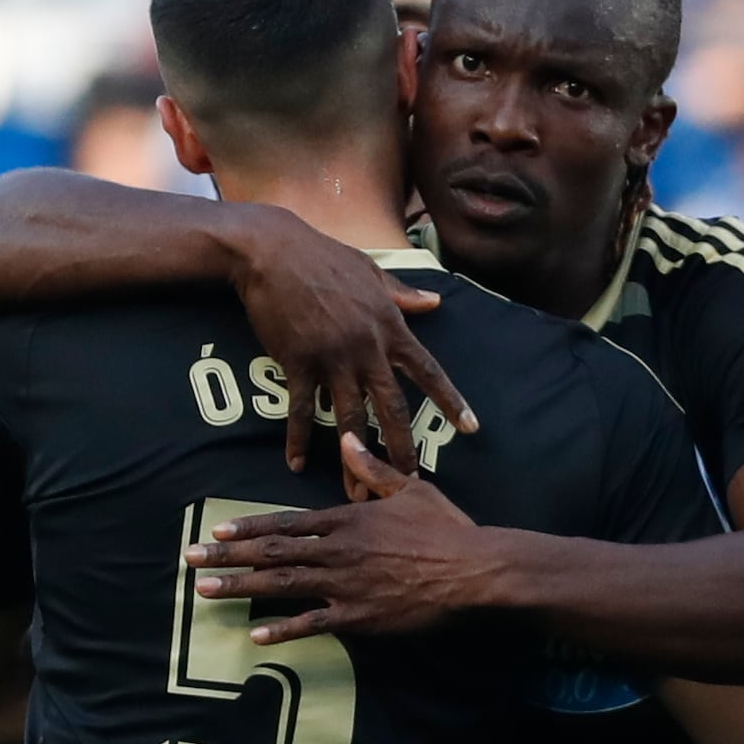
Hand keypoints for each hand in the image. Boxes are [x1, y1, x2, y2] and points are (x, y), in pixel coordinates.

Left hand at [196, 435, 497, 642]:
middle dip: (226, 555)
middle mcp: (337, 550)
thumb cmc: (446, 528)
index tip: (217, 528)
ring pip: (282, 585)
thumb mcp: (410, 488)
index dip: (249, 527)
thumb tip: (348, 440)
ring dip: (240, 587)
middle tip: (189, 557)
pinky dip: (283, 629)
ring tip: (205, 589)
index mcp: (347, 519)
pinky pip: (313, 623)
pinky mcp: (359, 617)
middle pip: (272, 553)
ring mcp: (345, 585)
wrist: (472, 570)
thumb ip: (373, 468)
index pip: (287, 523)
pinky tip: (254, 633)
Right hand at [226, 201, 468, 474]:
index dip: (451, 401)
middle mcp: (367, 348)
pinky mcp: (298, 363)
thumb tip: (435, 303)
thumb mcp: (371, 272)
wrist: (273, 251)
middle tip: (411, 481)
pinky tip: (297, 464)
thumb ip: (403, 295)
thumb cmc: (323, 257)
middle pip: (392, 408)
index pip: (428, 371)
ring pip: (349, 419)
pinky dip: (298, 439)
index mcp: (389, 326)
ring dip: (354, 459)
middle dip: (403, 448)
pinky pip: (299, 411)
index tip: (471, 428)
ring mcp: (332, 358)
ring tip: (356, 492)